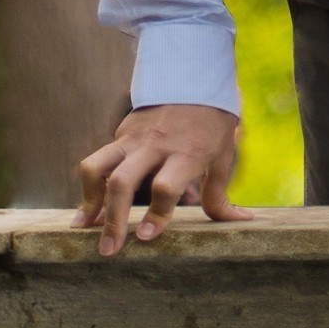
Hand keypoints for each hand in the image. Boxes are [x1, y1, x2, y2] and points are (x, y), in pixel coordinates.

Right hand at [76, 104, 249, 256]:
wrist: (193, 78)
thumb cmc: (212, 123)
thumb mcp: (222, 155)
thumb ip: (220, 193)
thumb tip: (243, 221)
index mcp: (187, 152)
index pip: (166, 187)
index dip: (156, 213)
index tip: (146, 237)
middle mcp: (155, 145)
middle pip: (124, 183)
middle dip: (114, 220)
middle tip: (109, 250)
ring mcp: (133, 138)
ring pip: (97, 168)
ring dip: (88, 200)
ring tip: (85, 228)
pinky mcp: (120, 133)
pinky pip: (97, 160)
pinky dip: (88, 187)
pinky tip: (87, 211)